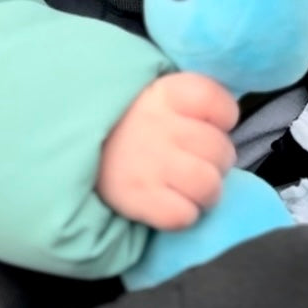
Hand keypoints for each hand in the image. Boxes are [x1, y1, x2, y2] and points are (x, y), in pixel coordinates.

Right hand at [96, 72, 238, 229]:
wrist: (77, 143)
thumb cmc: (131, 120)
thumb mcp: (159, 92)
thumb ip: (194, 100)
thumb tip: (231, 120)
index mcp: (167, 92)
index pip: (218, 103)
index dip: (224, 117)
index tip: (209, 123)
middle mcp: (158, 124)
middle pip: (220, 150)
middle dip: (217, 161)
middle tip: (199, 161)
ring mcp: (147, 162)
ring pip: (209, 185)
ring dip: (207, 191)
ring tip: (192, 187)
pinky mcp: (137, 197)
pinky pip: (184, 216)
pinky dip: (184, 214)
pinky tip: (172, 203)